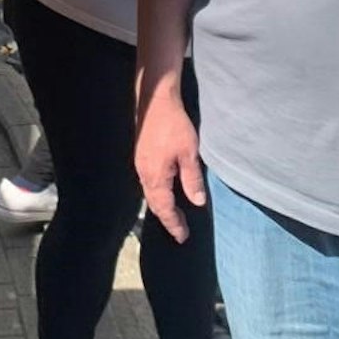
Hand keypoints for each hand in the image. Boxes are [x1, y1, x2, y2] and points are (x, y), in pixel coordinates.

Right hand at [134, 88, 204, 242]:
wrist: (155, 101)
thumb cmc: (174, 126)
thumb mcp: (189, 153)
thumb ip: (192, 179)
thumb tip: (197, 202)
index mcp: (156, 177)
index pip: (165, 208)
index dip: (174, 224)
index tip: (183, 237)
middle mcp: (144, 174)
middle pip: (154, 204)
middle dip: (167, 218)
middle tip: (180, 230)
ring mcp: (140, 165)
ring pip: (150, 194)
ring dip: (161, 206)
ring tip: (174, 215)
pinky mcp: (141, 156)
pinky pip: (148, 183)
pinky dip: (157, 194)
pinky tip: (165, 191)